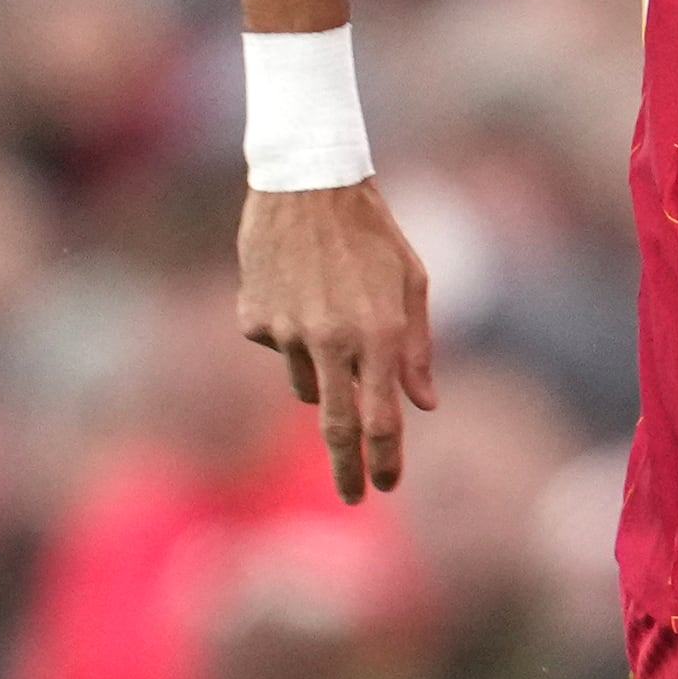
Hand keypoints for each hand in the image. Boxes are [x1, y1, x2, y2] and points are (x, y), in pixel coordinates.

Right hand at [235, 181, 436, 501]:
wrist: (307, 182)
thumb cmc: (372, 233)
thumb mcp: (412, 284)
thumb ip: (418, 351)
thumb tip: (423, 406)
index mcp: (379, 335)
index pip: (383, 420)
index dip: (385, 459)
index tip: (385, 487)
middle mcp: (332, 341)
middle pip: (335, 426)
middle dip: (347, 469)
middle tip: (355, 496)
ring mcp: (287, 333)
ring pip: (307, 384)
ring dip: (323, 372)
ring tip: (333, 316)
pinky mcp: (253, 319)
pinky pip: (278, 349)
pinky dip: (292, 335)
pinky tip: (300, 290)